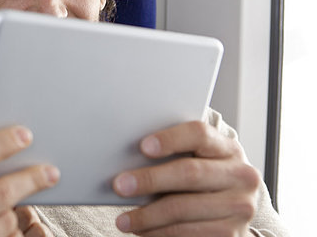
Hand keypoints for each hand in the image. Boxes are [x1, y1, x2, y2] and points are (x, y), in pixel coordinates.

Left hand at [112, 121, 259, 236]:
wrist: (233, 211)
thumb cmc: (202, 178)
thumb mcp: (197, 160)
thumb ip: (173, 154)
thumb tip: (129, 160)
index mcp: (228, 149)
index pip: (199, 134)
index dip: (170, 139)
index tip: (143, 146)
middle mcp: (241, 176)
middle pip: (189, 173)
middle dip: (150, 180)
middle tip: (120, 185)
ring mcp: (239, 208)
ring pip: (184, 208)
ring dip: (147, 215)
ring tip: (123, 219)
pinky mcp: (231, 235)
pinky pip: (188, 233)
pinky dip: (159, 232)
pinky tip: (142, 230)